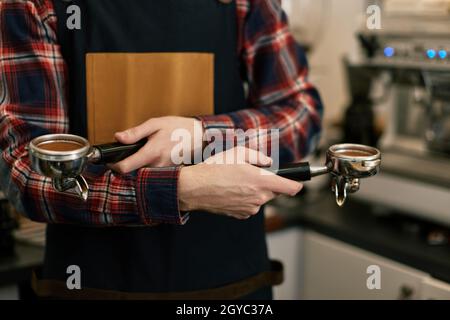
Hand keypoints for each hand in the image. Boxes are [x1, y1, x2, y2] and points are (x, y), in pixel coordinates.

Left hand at [110, 116, 202, 172]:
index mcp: (152, 153)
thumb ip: (135, 132)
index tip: (111, 160)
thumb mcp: (155, 124)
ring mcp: (163, 171)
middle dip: (127, 162)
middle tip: (130, 150)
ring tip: (146, 150)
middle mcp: (157, 166)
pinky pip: (152, 171)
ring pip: (142, 172)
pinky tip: (155, 154)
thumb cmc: (178, 128)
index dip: (114, 165)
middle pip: (132, 172)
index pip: (125, 168)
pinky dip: (148, 165)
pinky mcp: (168, 173)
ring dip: (138, 164)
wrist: (199, 136)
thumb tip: (118, 137)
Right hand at [178, 147, 302, 219]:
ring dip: (255, 192)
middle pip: (275, 192)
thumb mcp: (237, 153)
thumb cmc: (214, 168)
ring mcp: (250, 209)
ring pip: (261, 199)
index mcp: (261, 181)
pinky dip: (245, 199)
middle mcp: (259, 198)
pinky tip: (231, 191)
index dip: (297, 184)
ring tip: (236, 182)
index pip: (291, 188)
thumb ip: (258, 157)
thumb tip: (268, 163)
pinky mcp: (241, 215)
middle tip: (251, 175)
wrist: (194, 188)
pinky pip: (250, 206)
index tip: (298, 182)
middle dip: (268, 184)